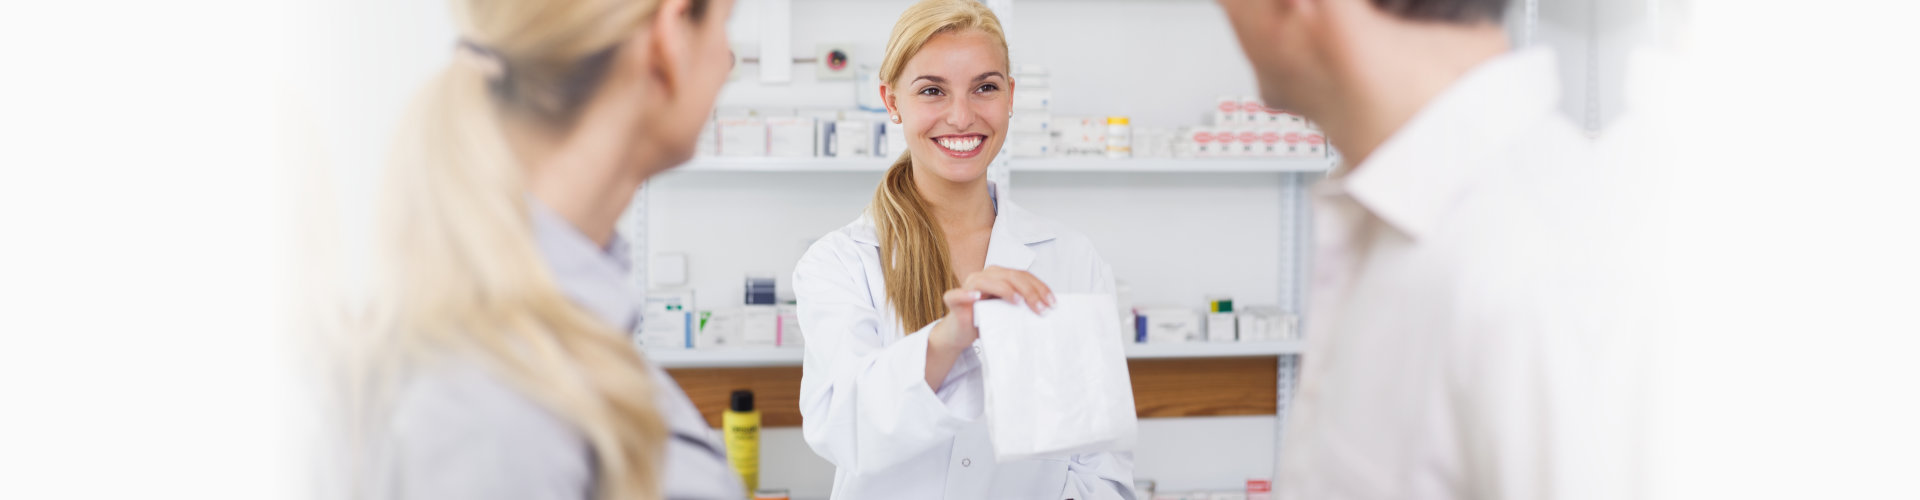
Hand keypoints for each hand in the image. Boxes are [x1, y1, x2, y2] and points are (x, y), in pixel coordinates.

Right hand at [931, 266, 1055, 351]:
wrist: (962, 333)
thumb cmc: (988, 320)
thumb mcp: (1009, 310)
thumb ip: (1023, 304)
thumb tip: (1049, 307)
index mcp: (1000, 275)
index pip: (1023, 276)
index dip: (1040, 287)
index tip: (1053, 303)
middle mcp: (985, 276)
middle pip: (1010, 277)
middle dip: (1029, 291)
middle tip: (1042, 309)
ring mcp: (968, 285)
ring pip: (988, 281)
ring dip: (1005, 290)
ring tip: (1018, 302)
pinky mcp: (954, 299)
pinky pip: (957, 295)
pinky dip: (966, 294)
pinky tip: (976, 298)